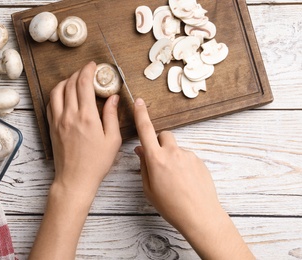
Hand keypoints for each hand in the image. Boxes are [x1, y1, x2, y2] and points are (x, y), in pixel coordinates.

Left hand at [29, 61, 121, 259]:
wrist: (75, 179)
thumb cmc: (96, 162)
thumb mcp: (112, 139)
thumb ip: (112, 115)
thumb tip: (113, 98)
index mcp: (87, 116)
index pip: (84, 83)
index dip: (88, 70)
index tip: (93, 65)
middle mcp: (70, 115)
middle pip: (70, 84)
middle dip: (78, 73)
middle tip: (87, 72)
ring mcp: (58, 120)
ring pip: (57, 91)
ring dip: (66, 81)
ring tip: (74, 81)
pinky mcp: (52, 127)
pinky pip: (50, 103)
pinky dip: (56, 94)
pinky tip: (64, 96)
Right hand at [133, 98, 220, 231]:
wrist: (200, 215)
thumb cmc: (171, 206)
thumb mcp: (149, 189)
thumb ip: (144, 166)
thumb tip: (141, 150)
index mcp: (156, 159)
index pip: (146, 130)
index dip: (141, 114)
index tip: (139, 101)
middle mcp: (173, 153)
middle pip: (163, 135)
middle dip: (159, 142)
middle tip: (159, 160)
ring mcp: (188, 155)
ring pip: (176, 148)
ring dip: (172, 156)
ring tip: (175, 179)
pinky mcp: (199, 161)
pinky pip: (187, 156)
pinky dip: (183, 164)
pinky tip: (185, 181)